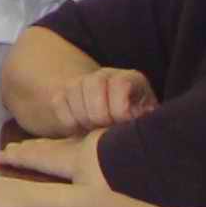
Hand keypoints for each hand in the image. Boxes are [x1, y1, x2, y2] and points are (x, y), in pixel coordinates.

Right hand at [26, 64, 154, 138]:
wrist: (117, 128)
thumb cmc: (136, 127)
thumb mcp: (147, 122)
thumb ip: (142, 119)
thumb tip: (131, 119)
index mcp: (131, 79)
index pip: (120, 83)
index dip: (119, 108)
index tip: (121, 124)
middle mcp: (107, 75)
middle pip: (94, 82)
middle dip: (98, 113)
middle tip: (104, 129)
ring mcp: (84, 82)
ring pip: (73, 89)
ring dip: (82, 117)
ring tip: (92, 131)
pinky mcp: (65, 93)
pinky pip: (58, 101)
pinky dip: (67, 120)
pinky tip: (80, 130)